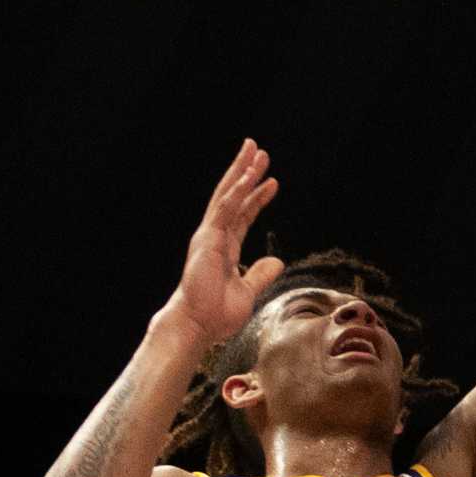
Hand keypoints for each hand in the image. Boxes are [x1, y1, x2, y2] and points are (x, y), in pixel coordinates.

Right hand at [167, 140, 282, 345]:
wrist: (198, 325)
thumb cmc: (216, 313)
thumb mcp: (248, 291)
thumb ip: (260, 275)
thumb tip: (277, 262)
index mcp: (225, 248)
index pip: (243, 215)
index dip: (257, 198)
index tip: (272, 183)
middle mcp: (215, 237)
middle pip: (233, 197)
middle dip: (245, 172)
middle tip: (258, 150)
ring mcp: (210, 236)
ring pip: (228, 196)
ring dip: (242, 172)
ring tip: (255, 151)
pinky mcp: (208, 239)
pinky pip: (225, 209)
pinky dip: (237, 191)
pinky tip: (249, 176)